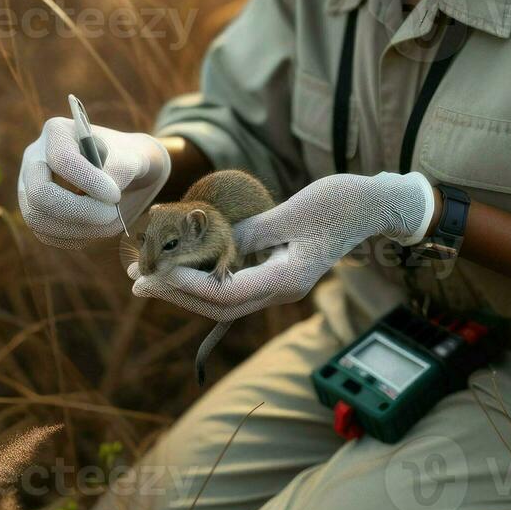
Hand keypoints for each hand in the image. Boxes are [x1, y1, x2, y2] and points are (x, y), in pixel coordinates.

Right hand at [17, 116, 170, 247]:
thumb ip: (118, 173)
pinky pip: (46, 235)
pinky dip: (75, 237)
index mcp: (57, 132)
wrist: (124, 171)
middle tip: (111, 214)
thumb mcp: (133, 158)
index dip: (89, 182)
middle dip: (79, 211)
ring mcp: (28, 186)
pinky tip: (96, 227)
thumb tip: (100, 199)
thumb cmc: (128, 159)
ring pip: (39, 219)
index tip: (115, 195)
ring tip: (111, 219)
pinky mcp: (34, 212)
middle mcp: (34, 158)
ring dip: (81, 228)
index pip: (62, 160)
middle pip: (39, 193)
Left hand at [127, 171, 434, 321]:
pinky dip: (207, 280)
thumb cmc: (339, 203)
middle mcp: (283, 289)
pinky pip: (236, 286)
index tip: (150, 276)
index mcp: (287, 278)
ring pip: (226, 301)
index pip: (224, 294)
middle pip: (219, 306)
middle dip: (176, 294)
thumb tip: (209, 245)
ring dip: (186, 290)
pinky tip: (185, 269)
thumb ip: (250, 232)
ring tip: (150, 276)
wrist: (374, 205)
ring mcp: (282, 284)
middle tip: (136, 280)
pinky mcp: (280, 273)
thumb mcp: (291, 211)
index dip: (184, 287)